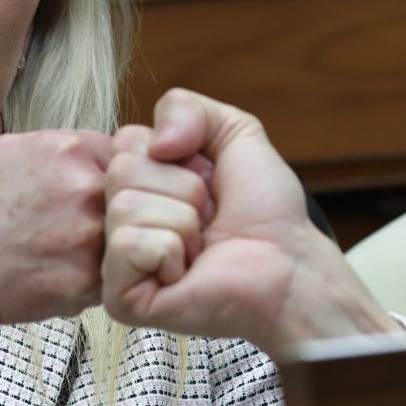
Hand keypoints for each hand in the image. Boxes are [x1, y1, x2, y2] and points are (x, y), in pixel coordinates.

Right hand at [0, 130, 111, 328]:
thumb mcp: (10, 153)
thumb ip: (64, 146)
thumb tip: (110, 147)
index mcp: (67, 148)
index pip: (125, 156)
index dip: (112, 179)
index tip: (92, 196)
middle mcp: (83, 185)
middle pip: (129, 197)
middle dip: (111, 214)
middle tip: (74, 229)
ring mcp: (88, 233)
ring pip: (124, 238)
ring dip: (105, 247)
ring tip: (62, 253)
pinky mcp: (88, 277)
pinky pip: (111, 275)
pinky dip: (92, 280)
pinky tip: (57, 276)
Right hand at [102, 89, 401, 351]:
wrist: (288, 264)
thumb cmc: (265, 209)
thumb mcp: (234, 132)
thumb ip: (184, 107)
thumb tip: (154, 144)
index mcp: (137, 181)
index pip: (118, 141)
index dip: (168, 153)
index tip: (201, 178)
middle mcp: (120, 218)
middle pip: (121, 168)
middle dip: (181, 186)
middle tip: (207, 216)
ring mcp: (117, 260)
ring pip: (125, 205)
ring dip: (182, 221)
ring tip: (202, 244)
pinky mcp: (121, 297)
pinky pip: (128, 244)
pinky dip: (171, 250)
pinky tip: (187, 270)